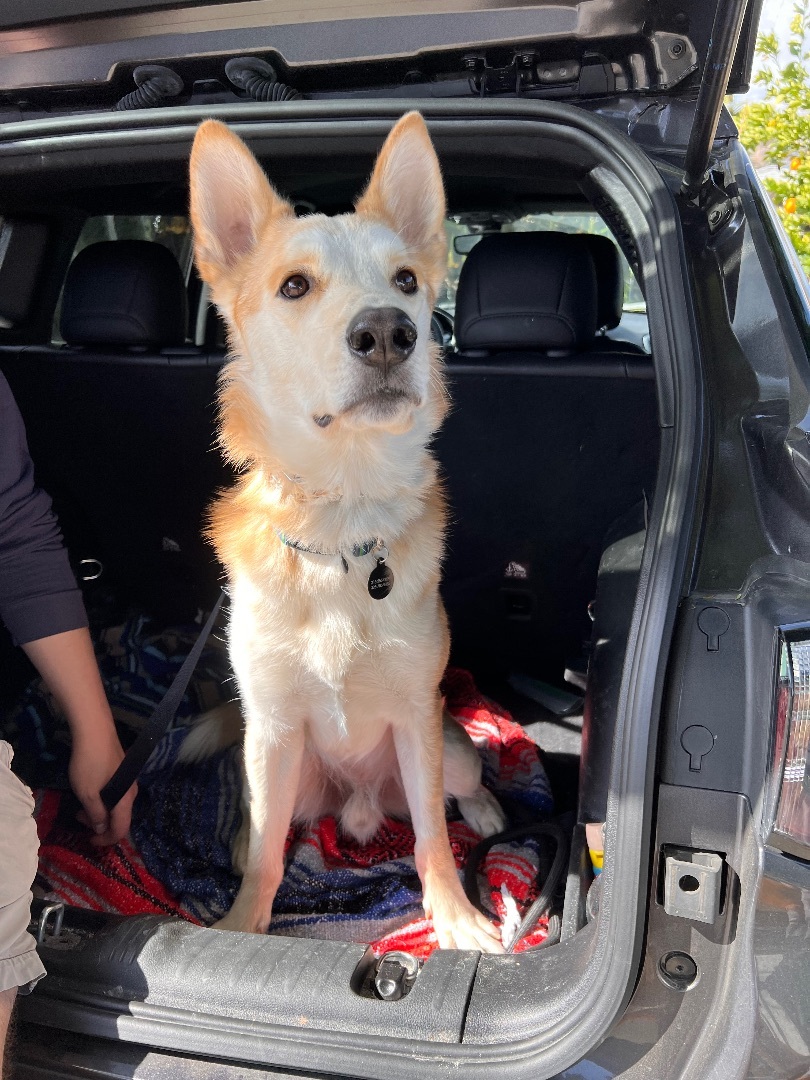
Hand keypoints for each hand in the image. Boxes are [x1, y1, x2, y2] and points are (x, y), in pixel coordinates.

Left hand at [68, 729, 136, 846]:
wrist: (96, 732)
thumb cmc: (90, 764)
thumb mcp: (88, 794)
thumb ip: (95, 814)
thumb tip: (101, 828)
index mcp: (125, 801)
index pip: (121, 830)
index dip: (106, 841)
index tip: (88, 840)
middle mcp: (131, 792)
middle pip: (120, 818)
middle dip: (100, 825)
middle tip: (79, 819)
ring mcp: (128, 780)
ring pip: (117, 805)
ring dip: (100, 812)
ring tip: (81, 806)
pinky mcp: (123, 771)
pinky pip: (116, 794)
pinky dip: (103, 800)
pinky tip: (90, 791)